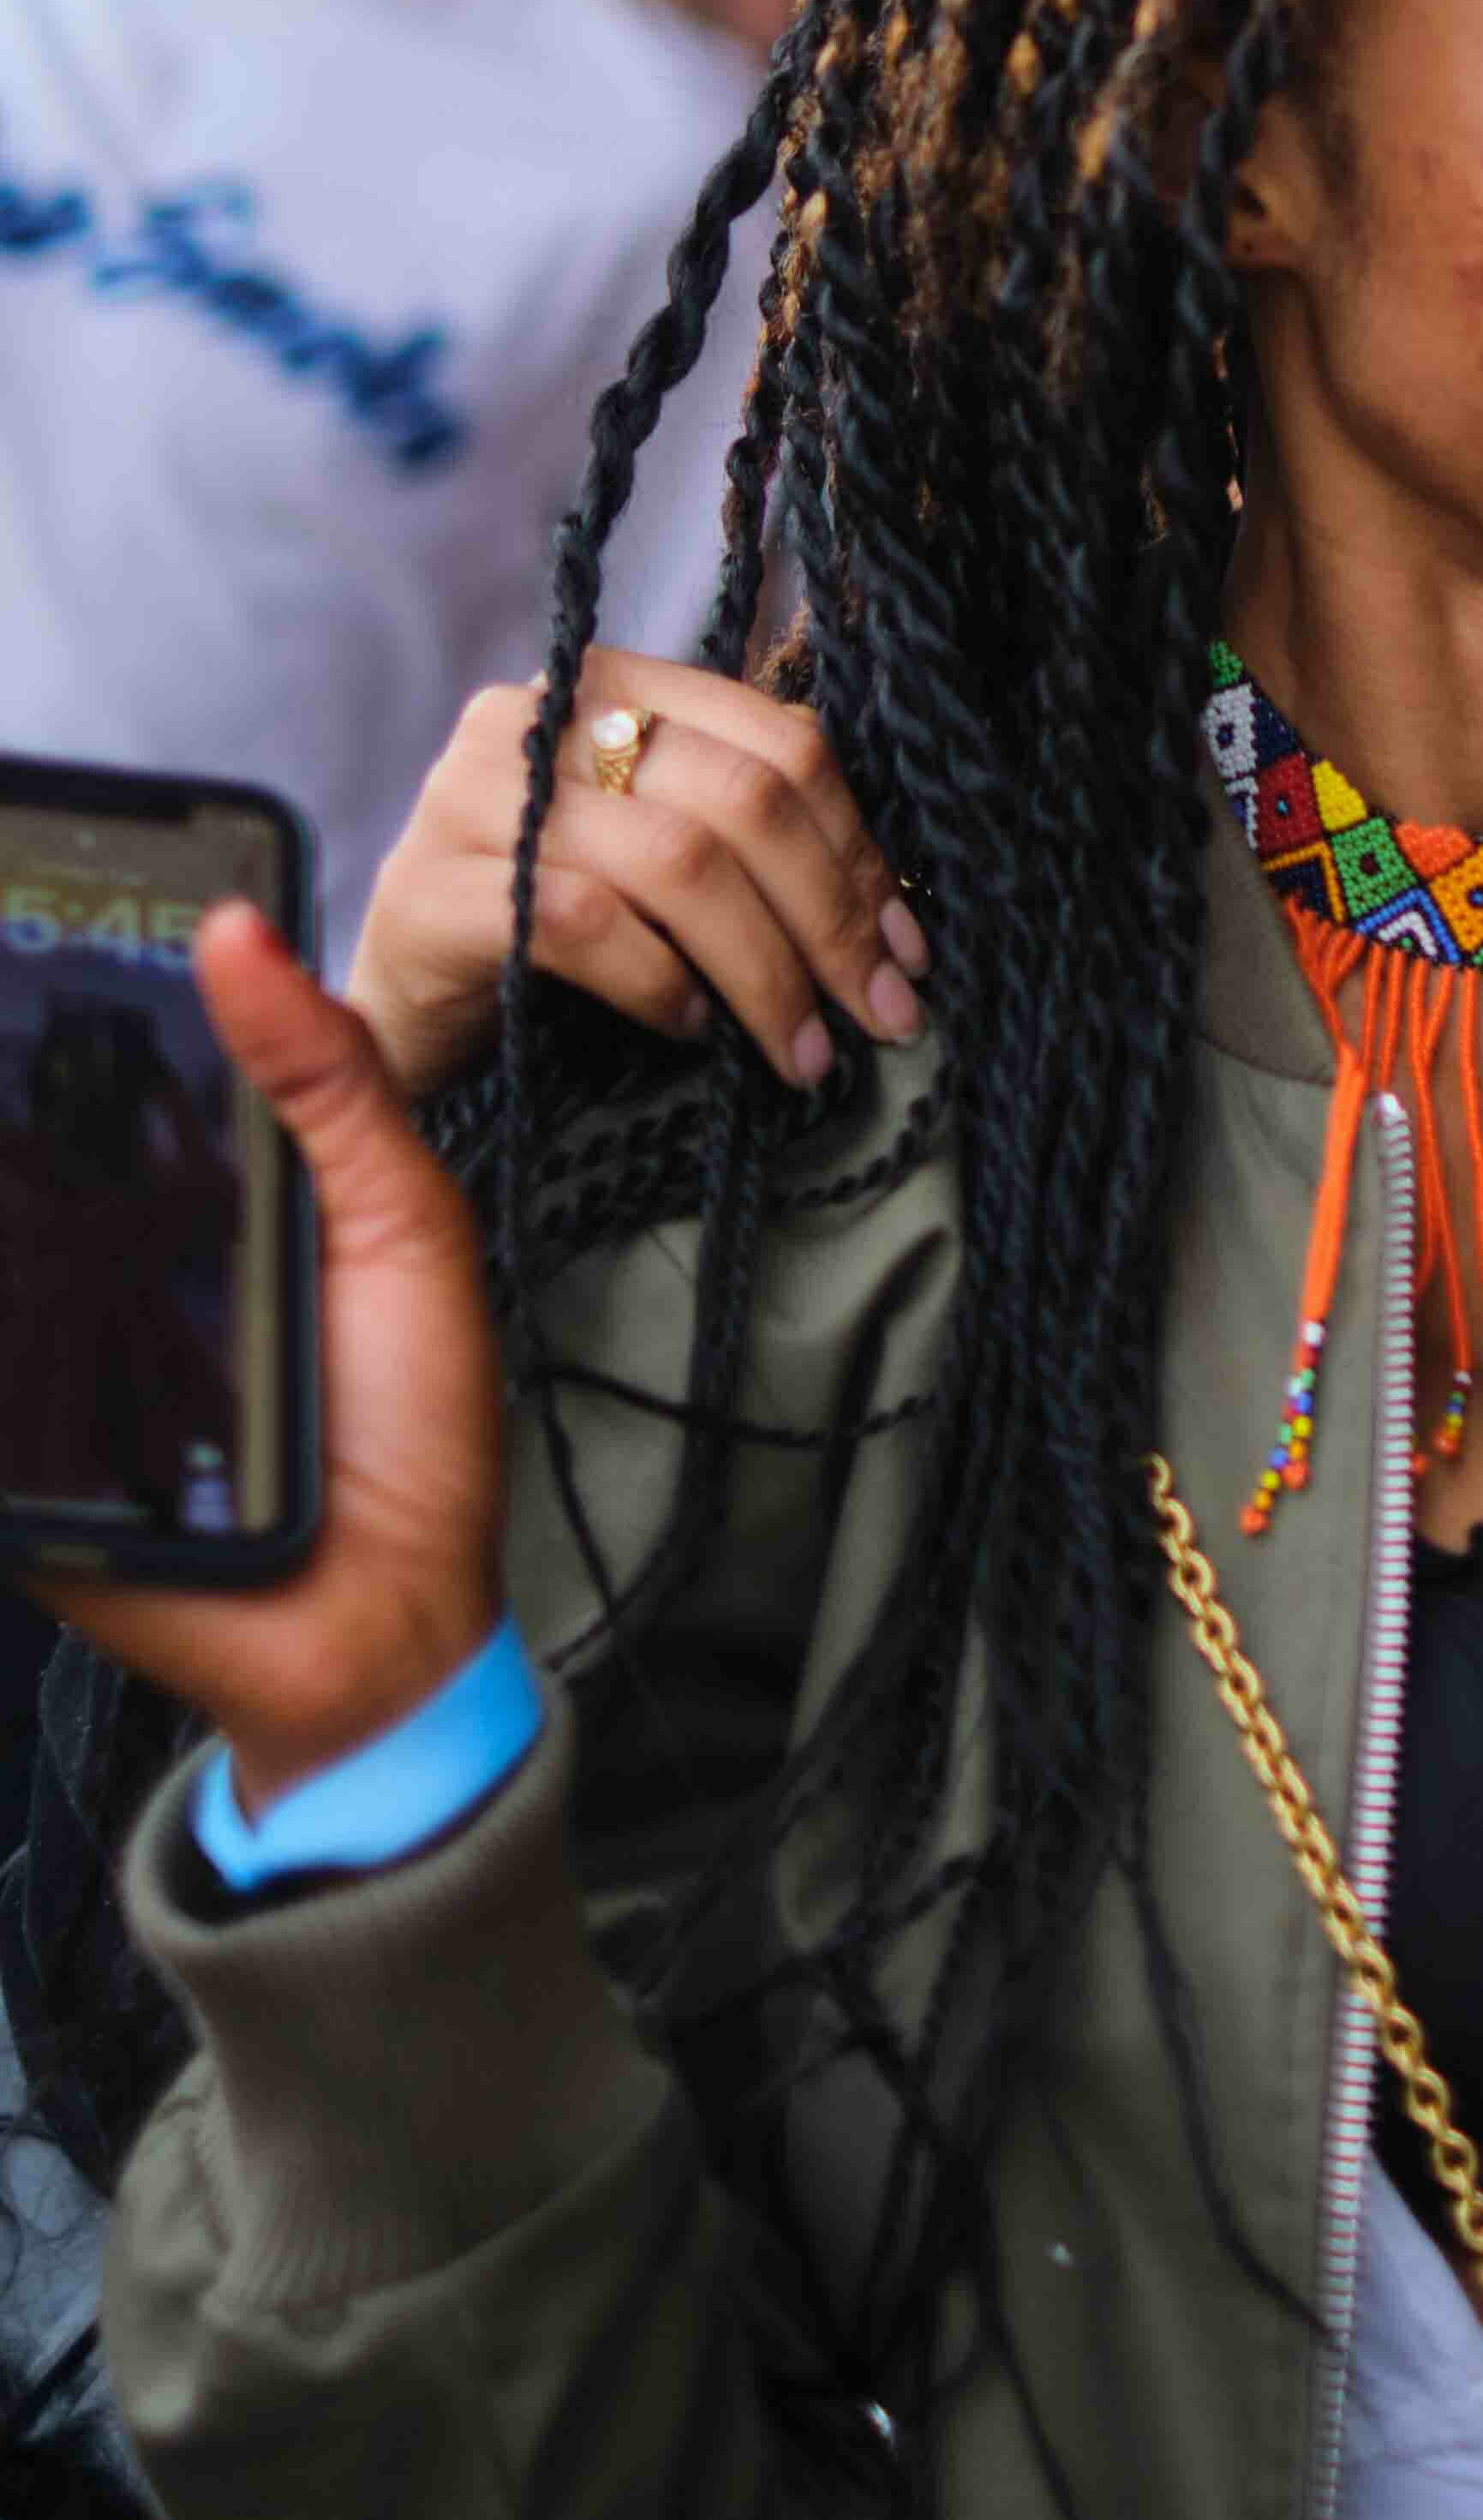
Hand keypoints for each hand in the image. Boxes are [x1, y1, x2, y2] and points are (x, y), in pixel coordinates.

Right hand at [15, 907, 506, 1809]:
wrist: (377, 1627)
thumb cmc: (407, 1421)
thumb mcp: (401, 1222)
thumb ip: (330, 1082)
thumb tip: (239, 934)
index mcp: (203, 1194)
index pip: (112, 1076)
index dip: (63, 996)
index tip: (21, 892)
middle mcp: (109, 1262)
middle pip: (19, 1158)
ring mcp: (50, 1350)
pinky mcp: (13, 1447)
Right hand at [350, 649, 926, 1105]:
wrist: (404, 1013)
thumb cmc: (552, 930)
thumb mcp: (657, 856)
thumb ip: (745, 831)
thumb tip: (894, 909)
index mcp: (615, 683)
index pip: (779, 739)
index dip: (858, 846)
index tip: (908, 946)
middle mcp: (539, 717)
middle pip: (741, 798)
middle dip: (832, 916)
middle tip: (881, 1011)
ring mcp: (474, 796)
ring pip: (678, 862)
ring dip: (766, 970)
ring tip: (804, 1048)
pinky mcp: (431, 887)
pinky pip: (587, 923)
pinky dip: (661, 981)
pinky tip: (692, 1027)